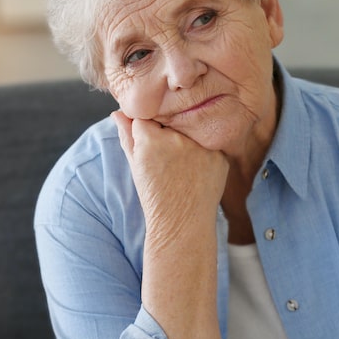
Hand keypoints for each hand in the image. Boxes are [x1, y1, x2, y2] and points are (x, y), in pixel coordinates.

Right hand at [112, 111, 228, 244]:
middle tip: (168, 161)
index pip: (146, 116)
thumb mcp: (135, 167)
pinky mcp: (220, 156)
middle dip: (167, 132)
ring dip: (186, 141)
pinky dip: (204, 154)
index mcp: (151, 139)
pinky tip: (197, 173)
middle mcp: (178, 139)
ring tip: (182, 168)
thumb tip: (118, 112)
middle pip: (170, 121)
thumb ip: (127, 136)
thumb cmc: (155, 198)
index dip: (146, 130)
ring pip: (191, 130)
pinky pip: (210, 144)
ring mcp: (202, 147)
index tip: (148, 145)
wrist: (182, 226)